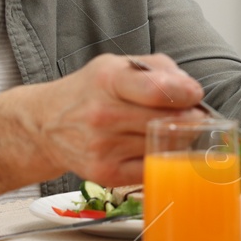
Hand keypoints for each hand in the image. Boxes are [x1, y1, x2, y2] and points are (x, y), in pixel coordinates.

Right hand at [16, 53, 202, 185]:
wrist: (46, 125)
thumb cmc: (90, 91)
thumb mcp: (118, 65)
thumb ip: (159, 69)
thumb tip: (191, 91)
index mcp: (108, 80)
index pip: (156, 90)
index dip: (185, 93)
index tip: (194, 95)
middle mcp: (103, 114)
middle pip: (166, 121)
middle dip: (189, 118)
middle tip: (195, 115)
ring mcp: (102, 148)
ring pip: (163, 145)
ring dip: (179, 139)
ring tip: (174, 129)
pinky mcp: (106, 174)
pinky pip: (151, 168)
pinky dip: (162, 159)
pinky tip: (158, 148)